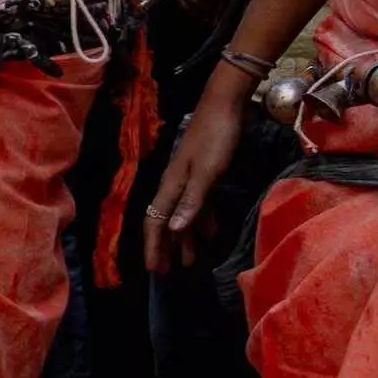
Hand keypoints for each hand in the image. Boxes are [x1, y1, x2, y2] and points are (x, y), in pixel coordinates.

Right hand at [146, 91, 247, 270]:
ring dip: (185, 239)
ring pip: (182, 216)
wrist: (224, 105)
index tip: (154, 270)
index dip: (153, 246)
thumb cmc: (216, 137)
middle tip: (167, 272)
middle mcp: (175, 185)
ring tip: (190, 262)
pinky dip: (201, 221)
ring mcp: (189, 180)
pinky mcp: (204, 174)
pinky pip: (198, 205)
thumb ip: (192, 201)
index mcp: (172, 186)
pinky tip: (210, 234)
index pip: (155, 222)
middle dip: (166, 248)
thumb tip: (174, 229)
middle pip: (166, 223)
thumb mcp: (207, 172)